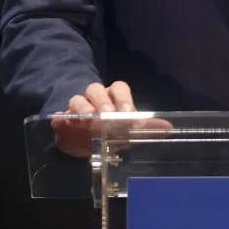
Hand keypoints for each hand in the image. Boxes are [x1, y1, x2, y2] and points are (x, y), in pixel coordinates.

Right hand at [49, 81, 171, 157]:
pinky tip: (61, 124)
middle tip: (106, 115)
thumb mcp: (128, 131)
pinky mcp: (63, 120)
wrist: (84, 141)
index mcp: (113, 98)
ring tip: (86, 119)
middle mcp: (95, 98)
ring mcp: (77, 108)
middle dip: (101, 101)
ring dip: (81, 107)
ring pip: (77, 98)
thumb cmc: (110, 131)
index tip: (127, 113)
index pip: (119, 88)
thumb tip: (169, 127)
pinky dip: (61, 119)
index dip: (123, 98)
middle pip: (96, 89)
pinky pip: (60, 116)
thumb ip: (146, 128)